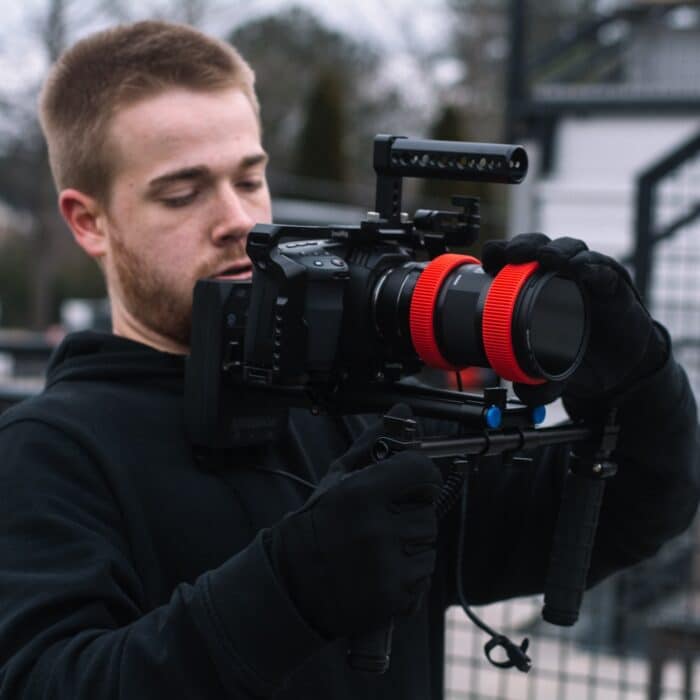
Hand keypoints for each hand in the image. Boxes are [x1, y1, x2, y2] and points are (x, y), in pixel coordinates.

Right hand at [267, 408, 441, 638]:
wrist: (292, 585)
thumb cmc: (315, 525)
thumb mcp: (337, 478)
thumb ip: (373, 444)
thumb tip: (403, 410)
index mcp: (360, 494)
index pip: (422, 470)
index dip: (419, 472)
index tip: (409, 479)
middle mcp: (377, 530)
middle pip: (428, 508)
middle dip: (411, 510)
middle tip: (384, 518)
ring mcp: (388, 567)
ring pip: (428, 541)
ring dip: (412, 541)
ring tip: (380, 545)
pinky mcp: (395, 597)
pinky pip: (424, 572)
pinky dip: (410, 571)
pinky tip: (383, 568)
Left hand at [482, 234, 667, 403]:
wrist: (622, 368)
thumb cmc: (580, 356)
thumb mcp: (553, 374)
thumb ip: (538, 383)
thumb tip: (521, 391)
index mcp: (537, 289)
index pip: (515, 261)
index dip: (500, 254)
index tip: (488, 259)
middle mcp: (560, 277)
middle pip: (539, 247)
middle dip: (524, 245)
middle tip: (512, 254)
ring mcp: (588, 277)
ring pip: (571, 251)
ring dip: (558, 250)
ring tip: (547, 257)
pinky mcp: (615, 285)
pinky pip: (604, 270)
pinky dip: (593, 267)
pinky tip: (583, 269)